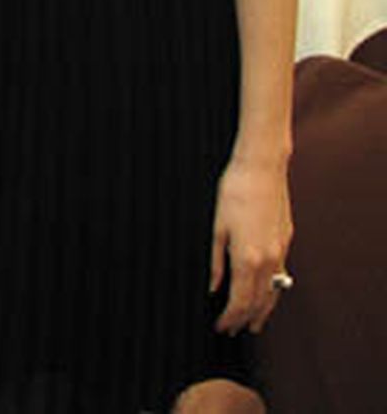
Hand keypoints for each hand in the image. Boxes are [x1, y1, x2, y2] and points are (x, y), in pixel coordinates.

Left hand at [210, 153, 292, 333]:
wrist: (261, 168)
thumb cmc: (234, 191)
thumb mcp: (216, 227)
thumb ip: (215, 262)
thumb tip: (213, 288)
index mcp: (247, 257)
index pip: (240, 301)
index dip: (230, 318)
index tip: (220, 327)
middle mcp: (269, 259)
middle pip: (259, 302)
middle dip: (245, 319)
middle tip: (233, 331)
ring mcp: (281, 251)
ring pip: (274, 292)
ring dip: (263, 311)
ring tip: (253, 324)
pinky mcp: (286, 241)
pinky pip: (281, 276)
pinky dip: (273, 292)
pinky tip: (266, 294)